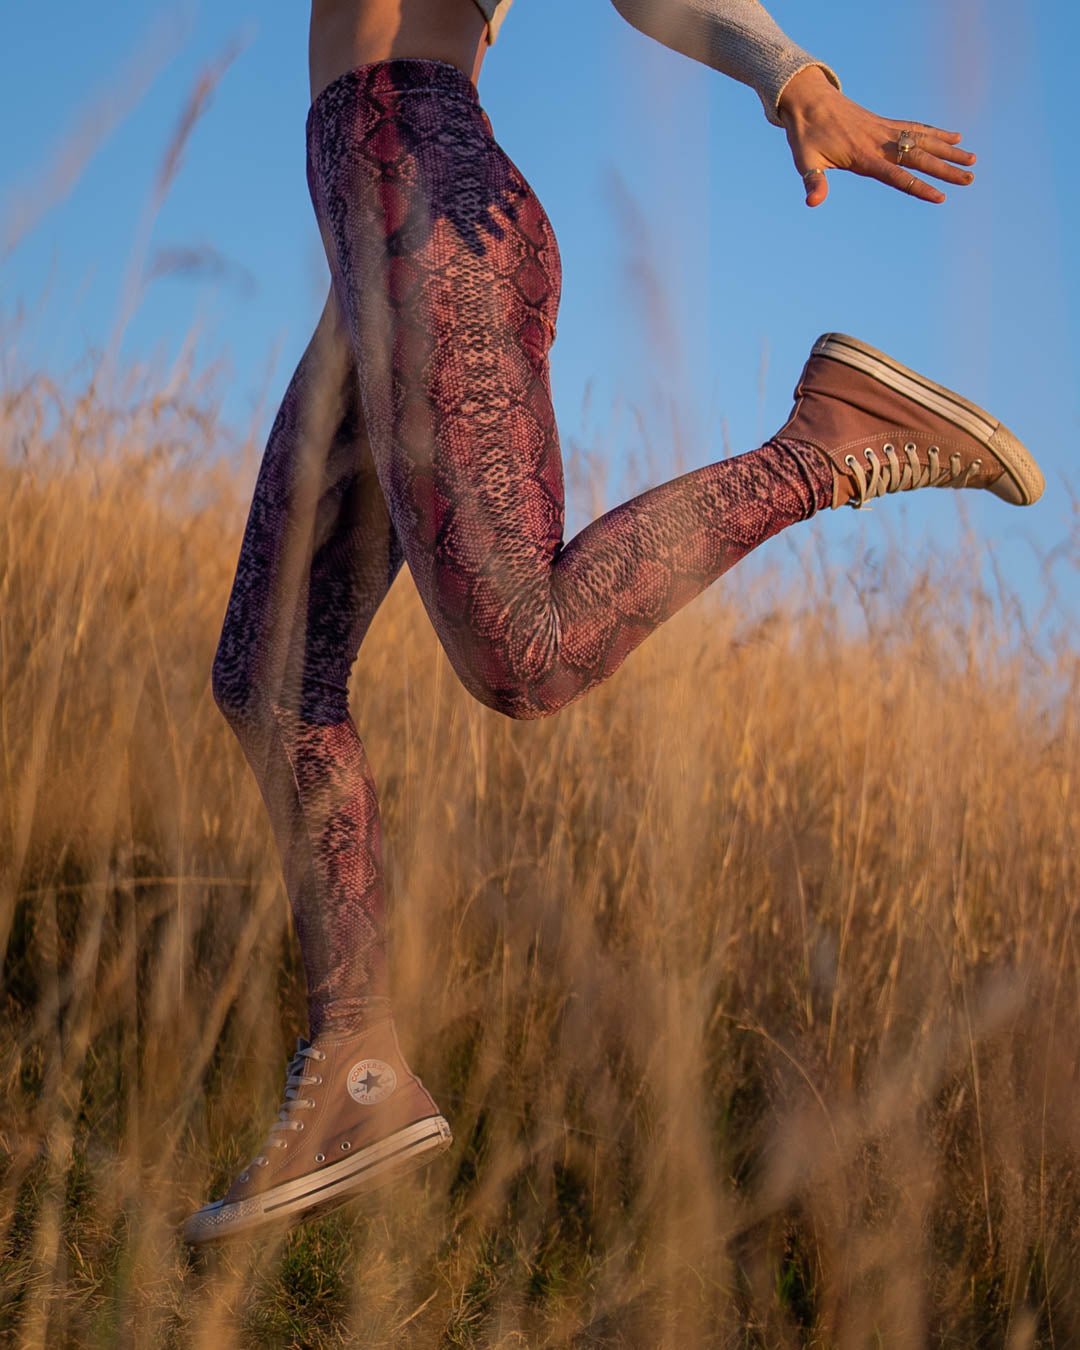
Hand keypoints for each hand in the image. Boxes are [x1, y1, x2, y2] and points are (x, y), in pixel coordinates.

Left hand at [776, 66, 976, 207]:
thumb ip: (814, 181)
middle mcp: (880, 142)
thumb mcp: (805, 160)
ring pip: (923, 140)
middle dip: (946, 170)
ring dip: (949, 150)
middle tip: (970, 179)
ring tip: (973, 159)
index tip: (941, 196)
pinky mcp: (885, 123)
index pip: (897, 176)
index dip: (919, 187)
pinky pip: (915, 127)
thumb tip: (813, 202)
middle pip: (919, 158)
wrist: (808, 100)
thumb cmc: (806, 135)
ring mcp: (885, 130)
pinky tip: (954, 137)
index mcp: (864, 156)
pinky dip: (935, 132)